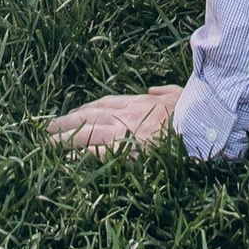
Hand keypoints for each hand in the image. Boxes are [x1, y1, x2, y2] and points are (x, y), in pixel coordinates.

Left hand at [46, 86, 184, 152]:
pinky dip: (82, 156)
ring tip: (48, 142)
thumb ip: (162, 91)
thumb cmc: (192, 109)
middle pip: (88, 116)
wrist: (201, 122)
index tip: (72, 114)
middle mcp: (126, 115)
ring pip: (87, 132)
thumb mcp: (177, 93)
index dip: (84, 109)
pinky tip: (68, 160)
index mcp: (137, 102)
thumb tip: (152, 89)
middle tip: (47, 127)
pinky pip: (98, 153)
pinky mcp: (127, 151)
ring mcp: (125, 132)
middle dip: (66, 121)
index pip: (103, 104)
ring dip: (65, 138)